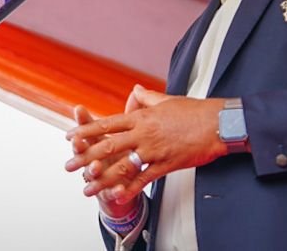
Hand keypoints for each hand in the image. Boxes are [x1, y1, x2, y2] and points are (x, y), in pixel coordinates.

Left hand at [65, 85, 226, 203]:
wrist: (218, 123)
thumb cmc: (194, 111)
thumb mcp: (167, 100)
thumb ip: (147, 98)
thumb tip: (135, 90)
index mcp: (142, 117)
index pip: (108, 124)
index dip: (87, 131)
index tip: (70, 136)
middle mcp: (144, 133)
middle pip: (108, 145)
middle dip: (85, 157)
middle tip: (69, 165)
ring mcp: (154, 150)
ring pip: (122, 165)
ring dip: (102, 178)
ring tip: (86, 187)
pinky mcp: (167, 164)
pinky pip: (145, 178)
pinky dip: (130, 188)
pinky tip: (117, 195)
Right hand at [70, 105, 138, 218]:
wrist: (126, 186)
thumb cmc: (122, 157)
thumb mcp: (124, 136)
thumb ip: (131, 115)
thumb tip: (135, 90)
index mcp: (97, 145)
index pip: (88, 131)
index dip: (84, 121)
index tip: (79, 111)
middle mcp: (94, 160)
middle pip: (84, 153)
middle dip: (80, 147)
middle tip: (78, 141)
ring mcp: (100, 178)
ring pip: (92, 174)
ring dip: (92, 170)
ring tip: (96, 166)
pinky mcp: (109, 193)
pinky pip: (112, 193)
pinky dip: (115, 192)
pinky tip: (121, 190)